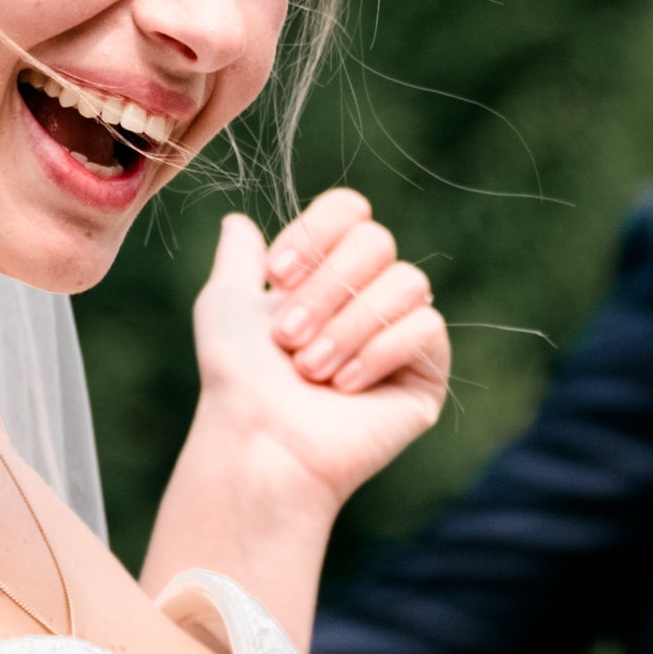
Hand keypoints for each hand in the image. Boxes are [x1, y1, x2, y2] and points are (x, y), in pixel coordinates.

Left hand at [195, 196, 448, 514]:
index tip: (277, 274)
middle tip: (288, 339)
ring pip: (407, 283)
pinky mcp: (426, 374)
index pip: (350, 211)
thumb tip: (238, 221)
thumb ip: (238, 258)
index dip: (317, 234)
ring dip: (349, 325)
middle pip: (377, 241)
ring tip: (312, 370)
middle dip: (326, 289)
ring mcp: (401, 334)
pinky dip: (380, 352)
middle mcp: (366, 297)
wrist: (260, 442)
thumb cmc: (238, 380)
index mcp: (324, 275)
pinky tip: (345, 386)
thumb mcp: (226, 305)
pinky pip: (426, 328)